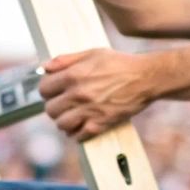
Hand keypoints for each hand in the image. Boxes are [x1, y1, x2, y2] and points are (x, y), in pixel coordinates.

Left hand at [38, 48, 162, 140]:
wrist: (145, 78)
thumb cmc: (119, 63)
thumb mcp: (92, 53)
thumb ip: (66, 59)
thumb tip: (44, 68)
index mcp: (73, 75)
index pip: (44, 89)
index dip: (47, 90)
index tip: (54, 92)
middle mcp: (78, 94)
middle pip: (50, 110)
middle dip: (55, 107)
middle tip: (64, 104)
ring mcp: (88, 111)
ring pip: (61, 125)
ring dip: (65, 121)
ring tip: (73, 116)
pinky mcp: (100, 124)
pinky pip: (78, 136)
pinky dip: (77, 133)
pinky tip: (83, 125)